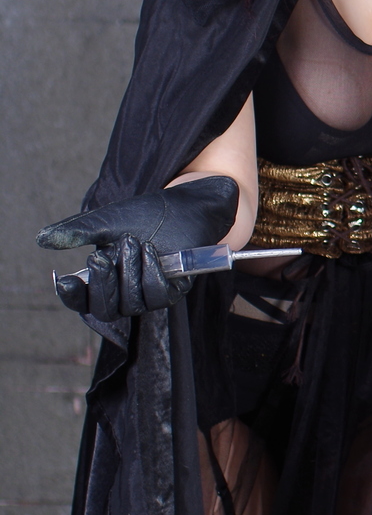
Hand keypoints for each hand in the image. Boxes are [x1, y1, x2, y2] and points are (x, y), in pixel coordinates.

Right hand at [40, 176, 239, 321]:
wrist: (186, 204)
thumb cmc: (147, 214)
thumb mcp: (107, 220)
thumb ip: (78, 232)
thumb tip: (41, 240)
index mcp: (104, 278)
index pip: (82, 302)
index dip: (71, 297)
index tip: (65, 279)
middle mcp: (125, 291)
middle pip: (104, 310)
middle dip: (101, 284)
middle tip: (100, 256)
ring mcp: (150, 292)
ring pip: (131, 304)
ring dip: (128, 273)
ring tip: (133, 241)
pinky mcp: (175, 289)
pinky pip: (159, 296)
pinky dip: (152, 274)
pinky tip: (152, 252)